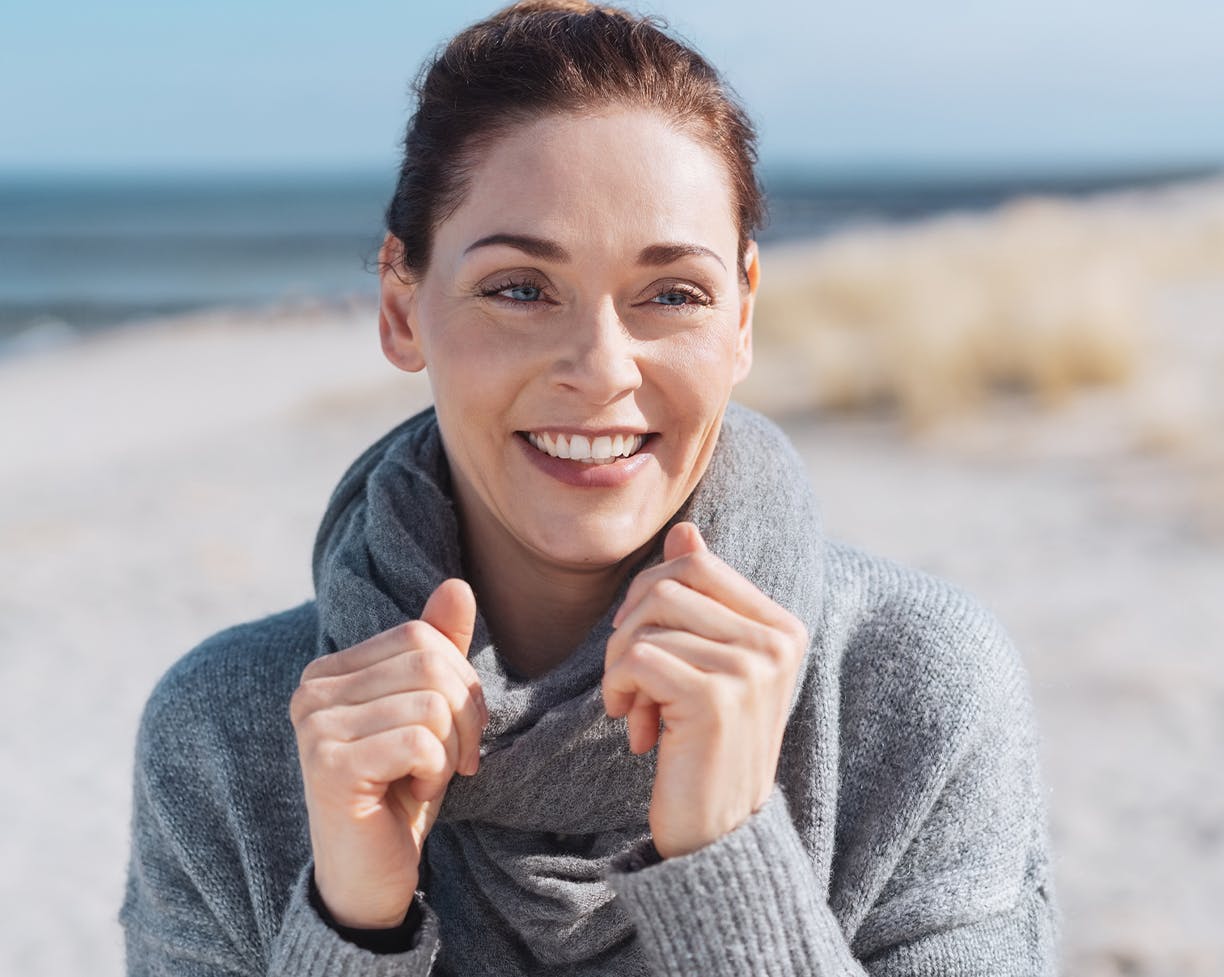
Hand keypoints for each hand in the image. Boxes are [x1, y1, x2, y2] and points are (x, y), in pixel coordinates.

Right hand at [290, 578, 486, 928]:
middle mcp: (312, 691)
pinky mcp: (330, 765)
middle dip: (464, 715)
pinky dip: (436, 771)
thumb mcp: (429, 714)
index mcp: (331, 671)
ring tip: (430, 778)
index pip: (420, 635)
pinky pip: (420, 742)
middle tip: (457, 760)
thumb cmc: (402, 790)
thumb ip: (438, 650)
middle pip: (430, 663)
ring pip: (431, 703)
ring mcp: (315, 727)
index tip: (462, 731)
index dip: (461, 680)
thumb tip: (457, 585)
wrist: (371, 877)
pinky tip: (414, 795)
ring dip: (451, 750)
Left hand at [602, 523, 806, 858]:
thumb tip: (685, 530)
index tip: (640, 643)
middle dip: (626, 631)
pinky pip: (637, 660)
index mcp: (781, 627)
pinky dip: (618, 692)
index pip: (695, 566)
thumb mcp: (705, 665)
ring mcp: (750, 669)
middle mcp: (774, 642)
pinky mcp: (716, 698)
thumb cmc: (704, 744)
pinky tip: (634, 731)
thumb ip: (700, 598)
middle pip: (664, 587)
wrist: (716, 833)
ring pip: (644, 624)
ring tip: (633, 709)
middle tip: (628, 680)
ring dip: (618, 669)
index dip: (648, 597)